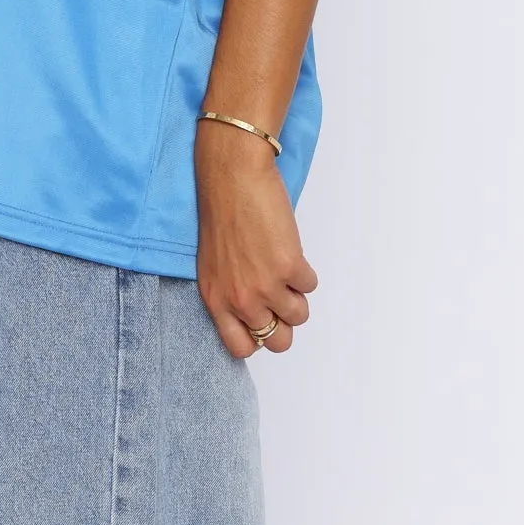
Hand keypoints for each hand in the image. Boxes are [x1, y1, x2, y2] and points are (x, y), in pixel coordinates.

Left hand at [194, 115, 318, 358]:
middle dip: (284, 321)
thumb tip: (254, 311)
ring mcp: (266, 285)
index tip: (263, 320)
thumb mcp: (213, 264)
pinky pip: (310, 285)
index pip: (241, 348)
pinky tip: (289, 249)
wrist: (232, 177)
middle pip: (278, 340)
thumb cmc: (221, 212)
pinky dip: (305, 271)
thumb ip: (229, 293)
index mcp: (216, 300)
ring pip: (299, 315)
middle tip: (281, 296)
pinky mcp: (289, 266)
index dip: (258, 337)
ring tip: (285, 269)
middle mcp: (240, 299)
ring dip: (297, 294)